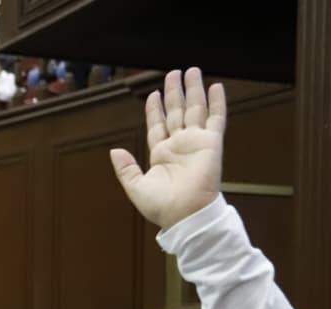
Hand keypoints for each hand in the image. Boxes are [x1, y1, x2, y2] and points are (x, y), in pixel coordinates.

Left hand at [109, 68, 224, 229]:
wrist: (186, 215)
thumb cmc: (162, 206)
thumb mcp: (136, 187)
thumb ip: (125, 168)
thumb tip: (114, 151)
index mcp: (160, 155)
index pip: (157, 125)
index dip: (155, 110)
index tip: (153, 94)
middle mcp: (178, 145)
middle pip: (176, 112)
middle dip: (174, 92)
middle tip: (174, 73)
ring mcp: (196, 142)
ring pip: (194, 109)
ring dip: (193, 90)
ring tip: (192, 71)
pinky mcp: (211, 143)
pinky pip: (215, 118)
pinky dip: (216, 103)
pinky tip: (215, 87)